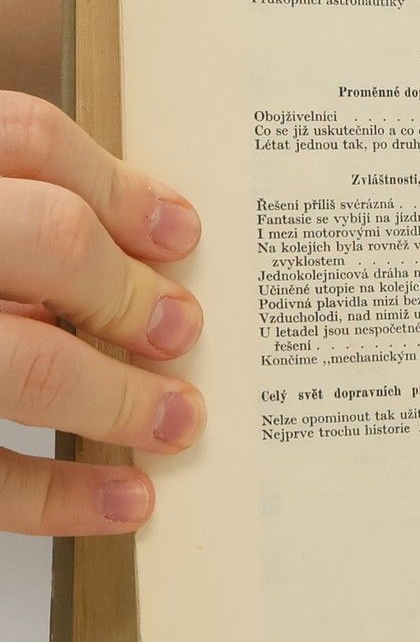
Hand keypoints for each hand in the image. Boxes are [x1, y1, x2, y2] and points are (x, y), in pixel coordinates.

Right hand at [0, 93, 202, 534]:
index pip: (20, 138)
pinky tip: (121, 502)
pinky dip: (60, 495)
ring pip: (25, 363)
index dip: (115, 186)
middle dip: (130, 294)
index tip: (178, 234)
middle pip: (44, 239)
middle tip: (177, 330)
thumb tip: (134, 242)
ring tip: (174, 421)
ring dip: (119, 399)